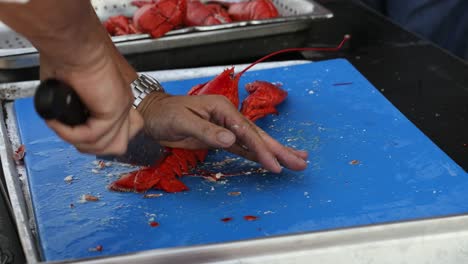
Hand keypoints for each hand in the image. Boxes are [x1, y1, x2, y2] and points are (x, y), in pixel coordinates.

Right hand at [0, 0, 143, 154]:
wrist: (73, 45)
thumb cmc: (69, 59)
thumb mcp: (72, 91)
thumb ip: (77, 111)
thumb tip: (69, 125)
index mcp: (116, 100)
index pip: (121, 135)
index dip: (100, 141)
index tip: (80, 133)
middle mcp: (123, 105)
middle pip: (116, 146)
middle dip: (90, 147)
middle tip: (69, 132)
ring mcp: (120, 109)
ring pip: (104, 146)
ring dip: (77, 141)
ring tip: (61, 126)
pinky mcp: (113, 110)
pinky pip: (91, 136)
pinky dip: (71, 133)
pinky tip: (59, 122)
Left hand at [137, 92, 307, 172]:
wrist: (153, 115)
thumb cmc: (165, 114)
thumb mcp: (184, 121)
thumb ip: (208, 131)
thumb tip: (232, 140)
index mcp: (223, 109)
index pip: (248, 133)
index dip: (262, 149)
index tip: (275, 164)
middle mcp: (229, 118)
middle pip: (259, 136)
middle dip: (280, 150)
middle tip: (302, 161)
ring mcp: (226, 129)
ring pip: (254, 143)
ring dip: (274, 152)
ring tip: (296, 160)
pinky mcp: (220, 139)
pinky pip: (243, 149)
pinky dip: (257, 155)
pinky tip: (270, 161)